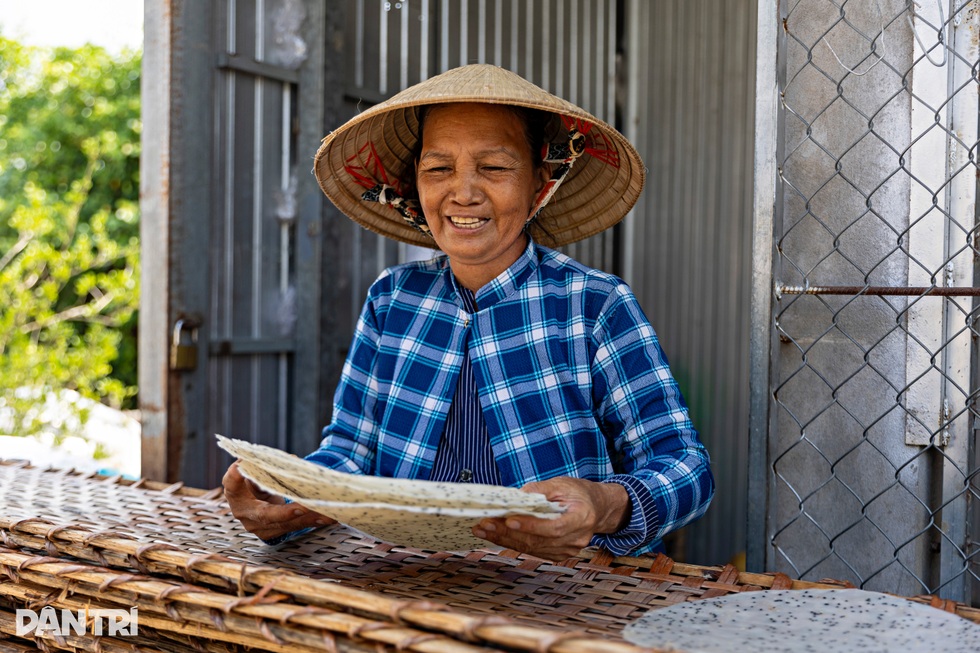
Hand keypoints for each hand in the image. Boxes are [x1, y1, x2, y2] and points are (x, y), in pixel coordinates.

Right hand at [222, 461, 334, 541]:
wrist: (255, 501)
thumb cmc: (257, 480)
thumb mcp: (256, 469)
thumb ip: (265, 463)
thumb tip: (291, 460)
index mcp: (236, 493)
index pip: (233, 485)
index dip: (236, 477)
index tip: (241, 467)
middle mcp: (245, 513)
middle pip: (265, 514)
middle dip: (285, 513)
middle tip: (301, 509)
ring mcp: (259, 526)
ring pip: (285, 524)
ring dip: (307, 519)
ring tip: (326, 514)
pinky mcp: (274, 532)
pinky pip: (295, 527)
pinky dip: (313, 522)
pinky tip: (329, 518)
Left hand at [472, 477, 629, 561]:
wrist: (595, 508)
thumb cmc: (578, 493)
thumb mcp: (561, 483)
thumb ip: (540, 489)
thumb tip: (516, 497)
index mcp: (582, 518)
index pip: (554, 527)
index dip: (531, 526)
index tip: (509, 520)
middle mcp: (577, 539)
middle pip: (539, 541)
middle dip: (509, 533)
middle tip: (486, 523)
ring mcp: (568, 550)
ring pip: (532, 548)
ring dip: (505, 539)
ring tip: (484, 529)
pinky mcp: (558, 554)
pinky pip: (533, 550)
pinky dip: (513, 543)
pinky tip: (496, 535)